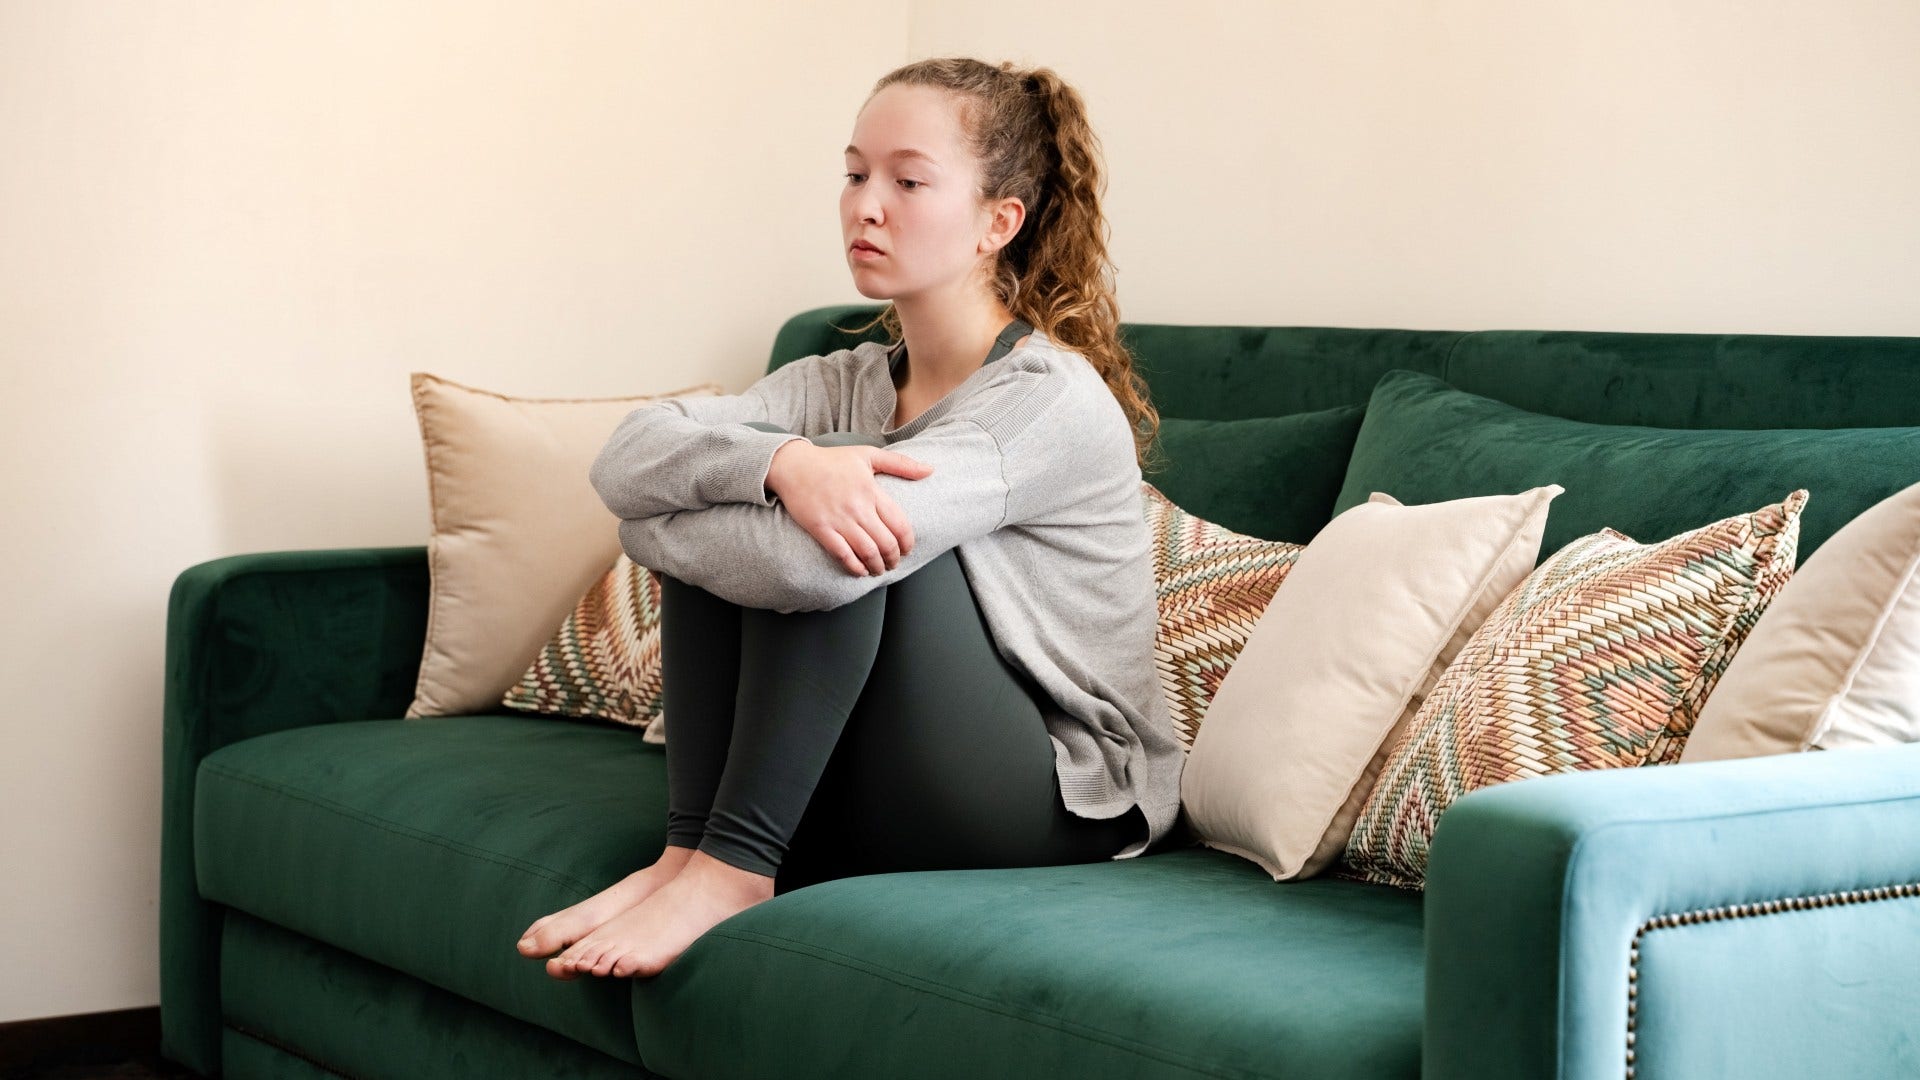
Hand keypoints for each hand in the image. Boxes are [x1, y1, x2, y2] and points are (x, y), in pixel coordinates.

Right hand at [765, 440, 933, 575]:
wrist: (792, 465)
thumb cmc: (832, 460)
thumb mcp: (868, 454)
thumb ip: (901, 464)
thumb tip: (930, 470)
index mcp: (872, 490)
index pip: (900, 524)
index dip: (908, 542)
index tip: (908, 549)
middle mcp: (858, 507)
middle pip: (886, 543)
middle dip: (894, 558)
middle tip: (895, 563)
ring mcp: (838, 519)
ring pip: (867, 552)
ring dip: (878, 566)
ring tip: (880, 569)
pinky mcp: (820, 528)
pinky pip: (842, 554)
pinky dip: (854, 567)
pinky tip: (861, 571)